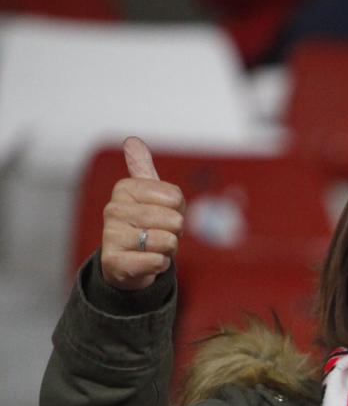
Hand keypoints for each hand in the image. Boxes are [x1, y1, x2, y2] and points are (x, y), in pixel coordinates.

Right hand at [100, 138, 183, 292]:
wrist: (127, 262)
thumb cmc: (144, 225)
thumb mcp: (146, 194)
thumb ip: (142, 168)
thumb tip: (132, 140)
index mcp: (124, 189)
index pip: (176, 197)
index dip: (178, 210)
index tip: (163, 213)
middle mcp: (113, 210)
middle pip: (174, 221)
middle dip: (174, 232)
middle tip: (157, 233)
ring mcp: (111, 236)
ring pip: (167, 242)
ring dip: (167, 249)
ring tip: (151, 247)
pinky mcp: (115, 262)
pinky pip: (158, 262)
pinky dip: (159, 265)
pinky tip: (146, 262)